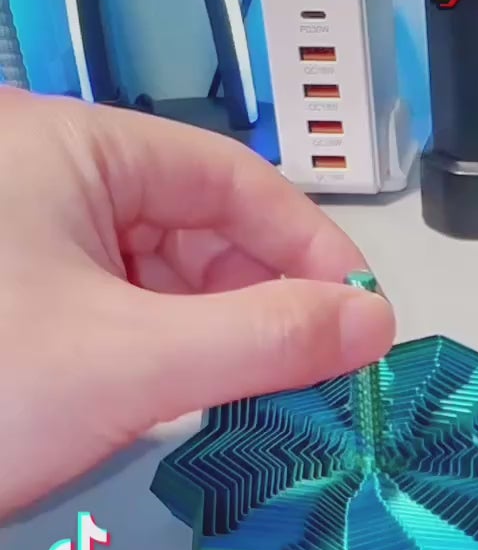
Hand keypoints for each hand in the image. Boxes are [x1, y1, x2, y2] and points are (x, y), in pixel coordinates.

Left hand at [0, 89, 393, 518]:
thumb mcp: (132, 365)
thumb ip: (268, 340)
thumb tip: (369, 322)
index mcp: (65, 148)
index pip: (228, 174)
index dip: (308, 245)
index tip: (361, 313)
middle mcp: (38, 179)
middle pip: (194, 221)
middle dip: (261, 295)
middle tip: (319, 368)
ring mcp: (18, 241)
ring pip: (154, 273)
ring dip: (214, 332)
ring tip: (260, 394)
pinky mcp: (9, 305)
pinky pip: (111, 310)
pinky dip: (160, 354)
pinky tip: (186, 401)